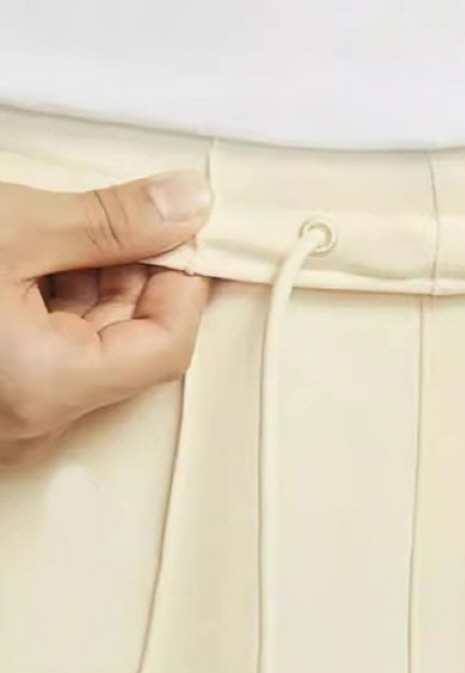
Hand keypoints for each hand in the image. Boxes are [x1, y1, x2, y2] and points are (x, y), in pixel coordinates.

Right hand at [0, 172, 211, 464]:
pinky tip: (40, 257)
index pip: (167, 347)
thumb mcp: (11, 229)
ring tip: (62, 231)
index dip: (185, 285)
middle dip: (138, 274)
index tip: (188, 236)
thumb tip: (188, 205)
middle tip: (125, 217)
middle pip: (131, 342)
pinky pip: (51, 348)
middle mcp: (36, 415)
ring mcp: (14, 408)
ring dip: (95, 282)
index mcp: (49, 387)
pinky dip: (58, 299)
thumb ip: (110, 222)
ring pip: (91, 342)